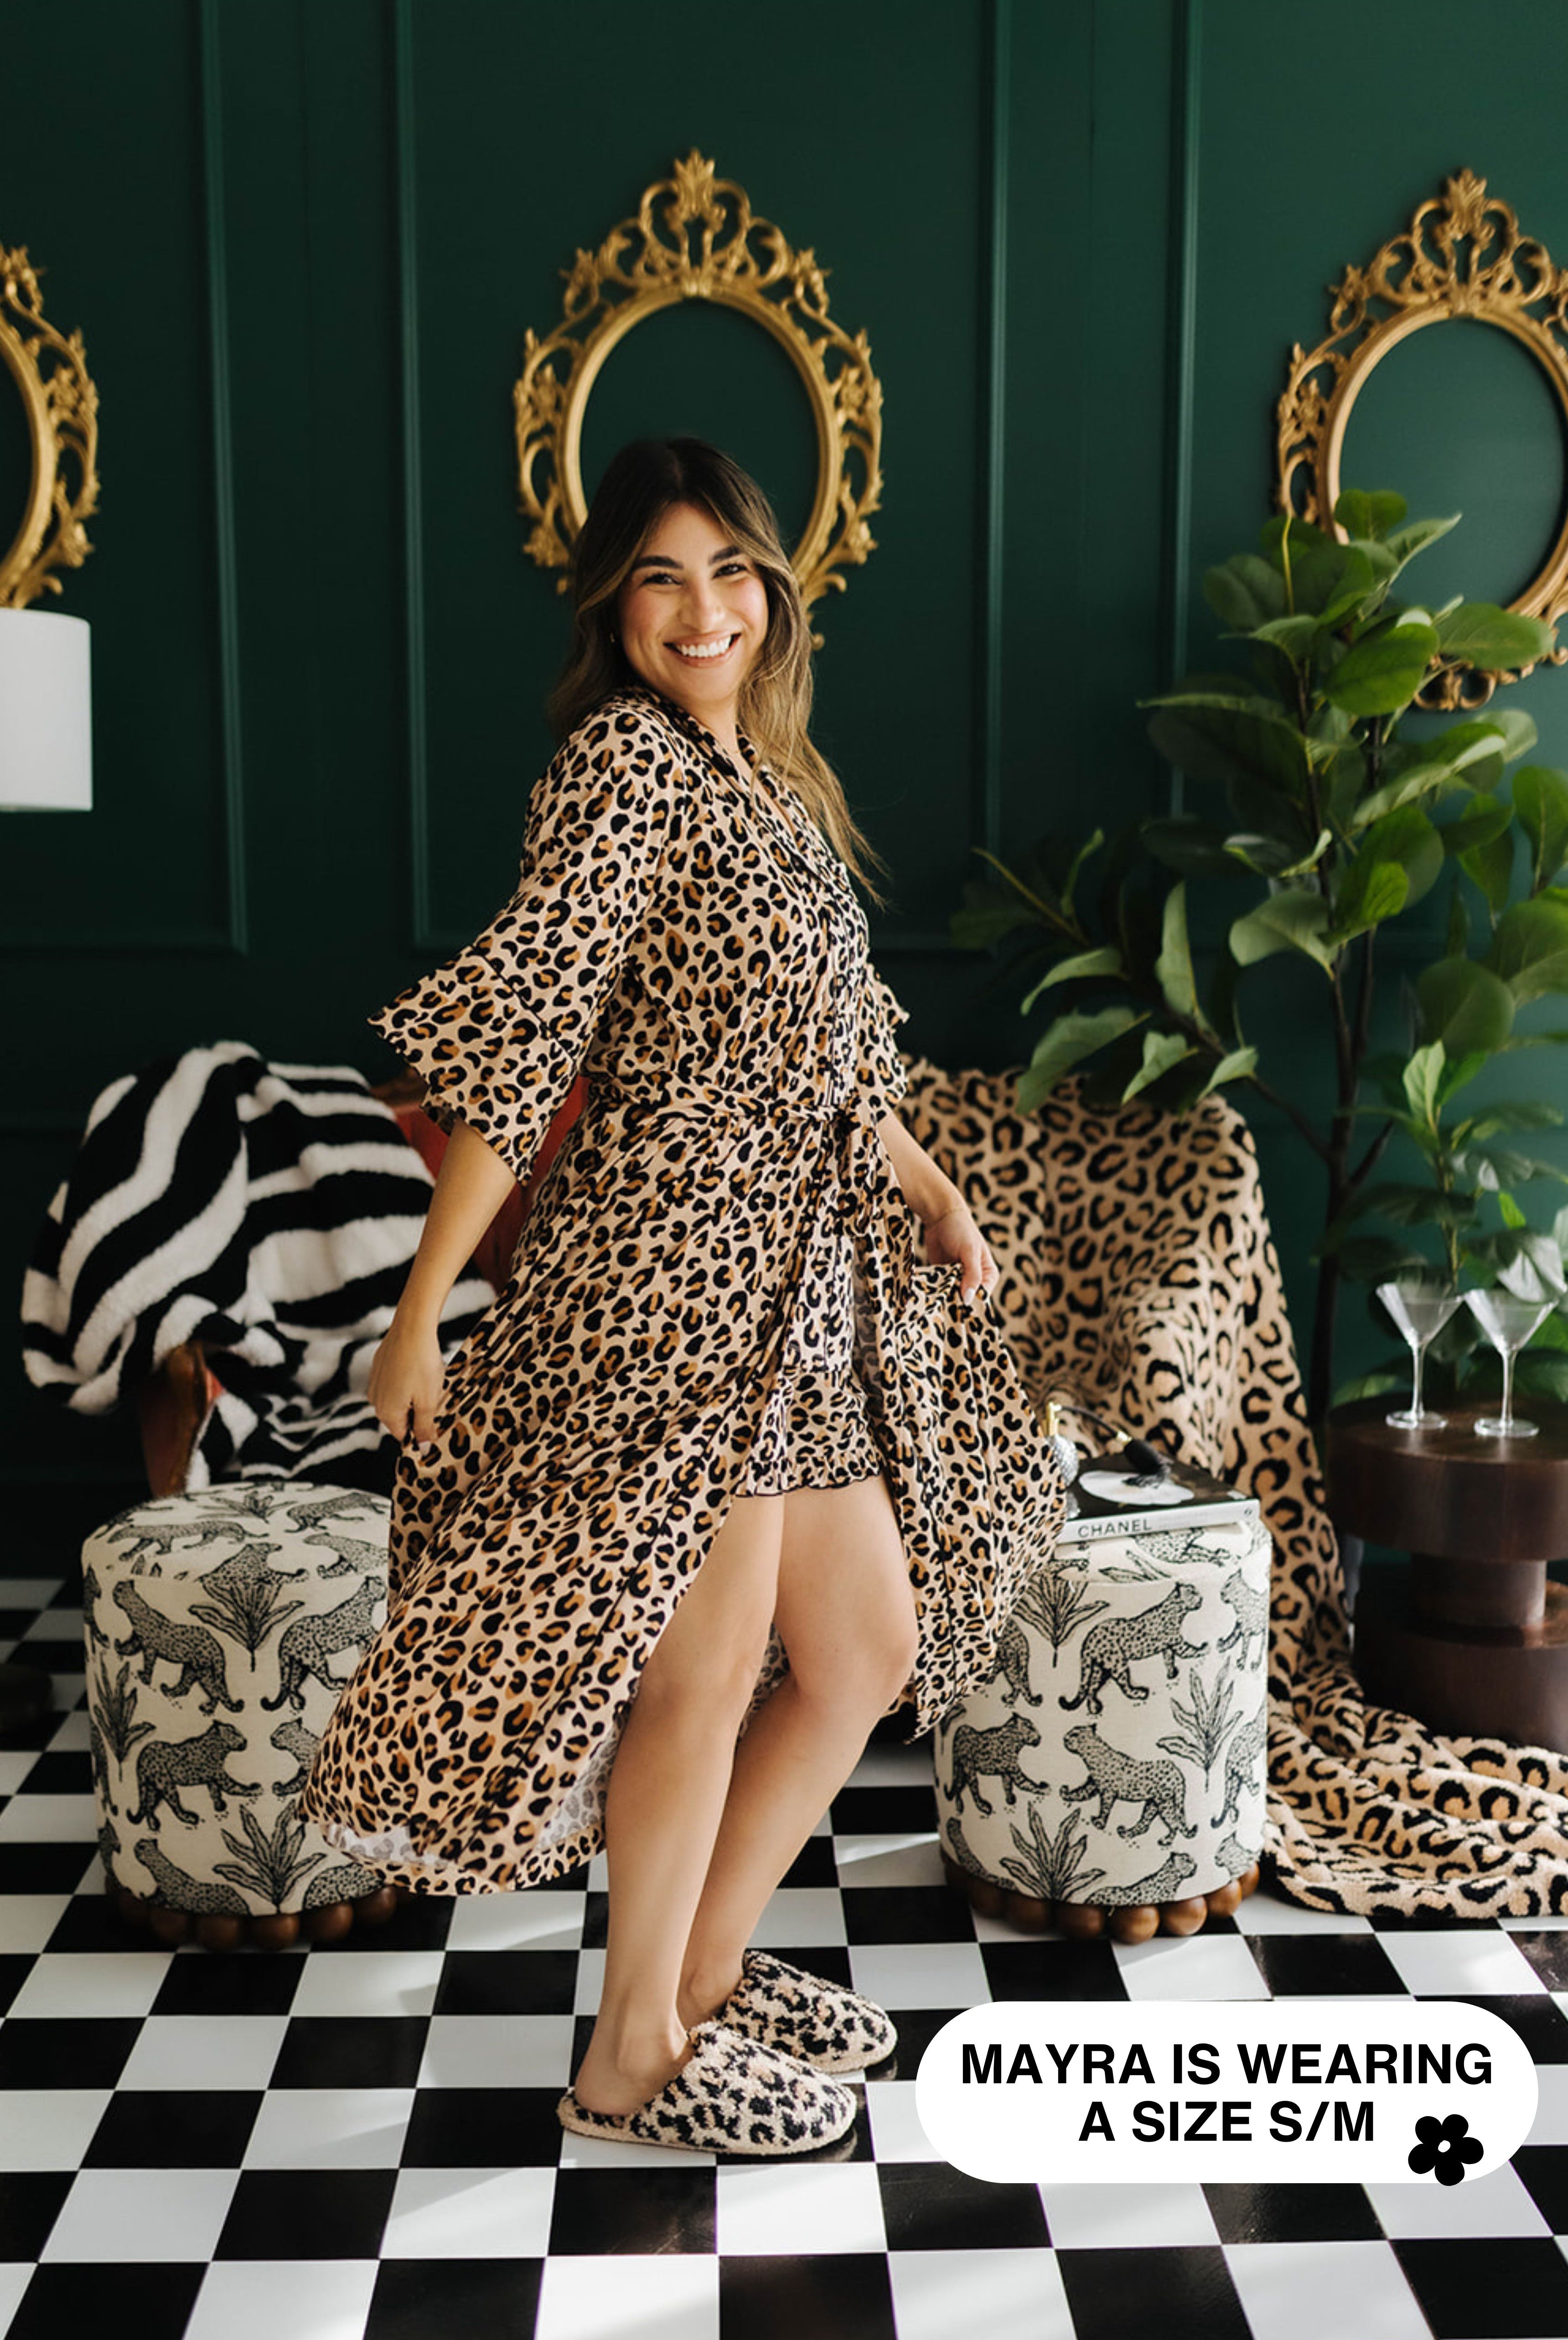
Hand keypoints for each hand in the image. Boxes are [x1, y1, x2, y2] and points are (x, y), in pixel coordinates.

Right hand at [367, 1313, 448, 1444]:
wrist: (412, 1327)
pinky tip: (419, 1367)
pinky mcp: (379, 1365)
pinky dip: (408, 1379)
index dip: (422, 1431)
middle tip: (435, 1395)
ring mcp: (375, 1381)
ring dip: (414, 1394)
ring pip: (398, 1398)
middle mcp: (375, 1400)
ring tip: (429, 1379)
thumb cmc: (422, 1365)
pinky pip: (395, 1381)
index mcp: (386, 1413)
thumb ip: (425, 1427)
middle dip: (419, 1411)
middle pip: (400, 1417)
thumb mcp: (429, 1401)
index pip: (404, 1435)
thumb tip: (423, 1449)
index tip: (436, 1419)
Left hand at [921, 1200, 998, 1307]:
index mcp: (988, 1275)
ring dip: (944, 1299)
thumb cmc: (961, 1229)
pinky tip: (929, 1294)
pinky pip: (940, 1290)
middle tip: (944, 1305)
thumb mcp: (969, 1251)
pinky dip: (935, 1292)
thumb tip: (969, 1300)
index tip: (959, 1309)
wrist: (940, 1215)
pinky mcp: (943, 1276)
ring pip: (952, 1297)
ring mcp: (957, 1278)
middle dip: (956, 1303)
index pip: (982, 1297)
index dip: (971, 1305)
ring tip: (936, 1299)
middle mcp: (974, 1279)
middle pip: (966, 1300)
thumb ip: (972, 1275)